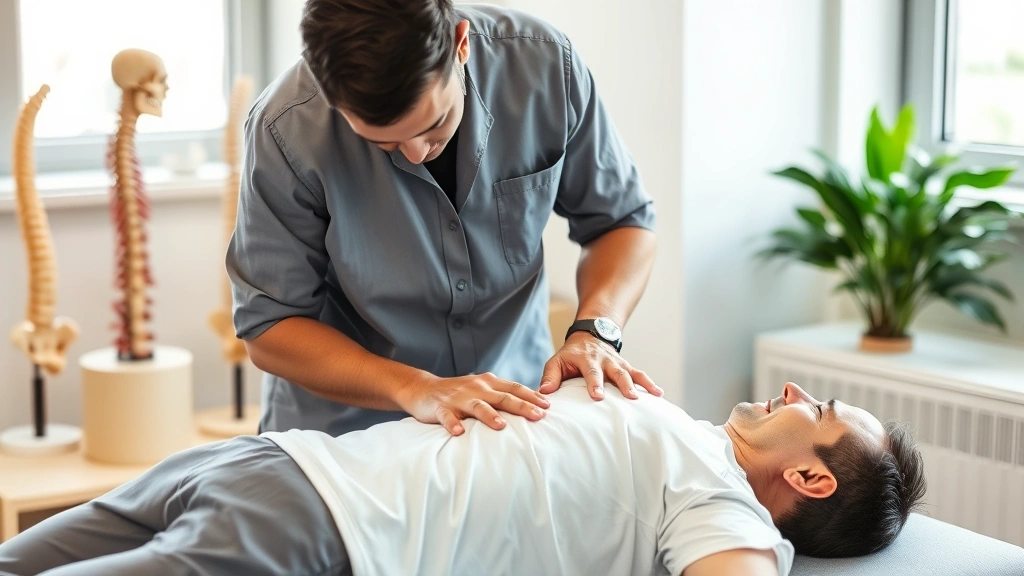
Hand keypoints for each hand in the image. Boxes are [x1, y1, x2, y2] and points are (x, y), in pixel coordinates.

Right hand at [395, 372, 549, 435]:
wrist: (423, 389)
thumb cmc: (460, 393)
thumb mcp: (483, 390)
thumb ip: (502, 395)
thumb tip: (532, 406)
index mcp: (489, 383)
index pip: (514, 388)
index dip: (531, 396)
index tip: (548, 406)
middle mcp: (476, 388)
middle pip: (502, 397)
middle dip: (521, 406)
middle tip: (538, 416)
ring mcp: (458, 398)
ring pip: (477, 406)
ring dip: (490, 415)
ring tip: (502, 425)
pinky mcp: (440, 408)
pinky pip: (447, 417)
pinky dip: (453, 423)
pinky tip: (459, 432)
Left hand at [538, 332, 662, 400]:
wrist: (589, 335)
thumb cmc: (570, 356)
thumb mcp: (556, 361)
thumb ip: (550, 376)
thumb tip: (544, 392)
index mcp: (586, 359)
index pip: (591, 372)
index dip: (594, 384)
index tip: (598, 396)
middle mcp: (604, 360)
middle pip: (616, 372)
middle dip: (623, 385)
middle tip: (631, 397)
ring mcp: (617, 363)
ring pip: (631, 372)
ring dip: (641, 384)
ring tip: (650, 396)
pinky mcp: (626, 366)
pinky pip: (639, 374)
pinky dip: (649, 383)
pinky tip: (659, 394)